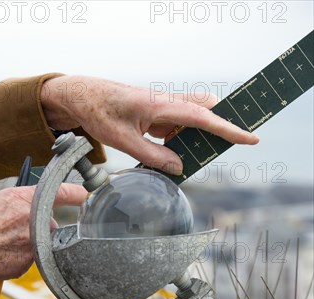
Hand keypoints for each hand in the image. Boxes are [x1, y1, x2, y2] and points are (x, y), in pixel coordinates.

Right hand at [0, 183, 86, 286]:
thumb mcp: (2, 201)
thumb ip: (25, 203)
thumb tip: (39, 209)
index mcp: (26, 199)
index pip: (61, 192)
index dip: (77, 193)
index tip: (88, 195)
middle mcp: (35, 218)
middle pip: (51, 225)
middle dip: (37, 230)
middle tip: (12, 231)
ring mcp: (35, 240)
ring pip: (43, 243)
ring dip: (31, 244)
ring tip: (6, 243)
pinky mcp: (33, 259)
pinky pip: (35, 258)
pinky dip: (24, 257)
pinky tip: (7, 254)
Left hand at [41, 75, 258, 174]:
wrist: (81, 96)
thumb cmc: (99, 112)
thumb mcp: (122, 141)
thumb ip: (152, 156)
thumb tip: (178, 167)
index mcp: (160, 106)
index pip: (203, 118)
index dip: (228, 130)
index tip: (251, 138)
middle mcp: (166, 103)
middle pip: (205, 110)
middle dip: (219, 127)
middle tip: (228, 146)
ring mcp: (162, 108)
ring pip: (192, 120)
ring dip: (195, 138)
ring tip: (189, 158)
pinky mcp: (156, 114)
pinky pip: (177, 126)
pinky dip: (179, 140)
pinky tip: (170, 155)